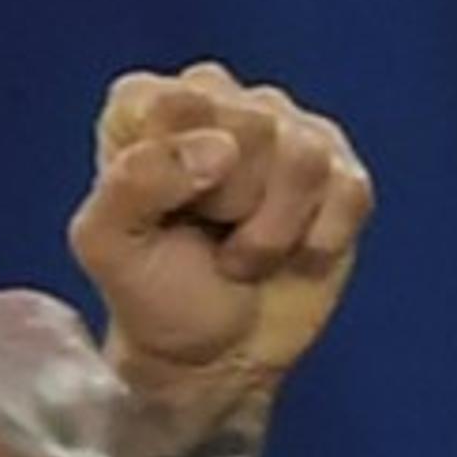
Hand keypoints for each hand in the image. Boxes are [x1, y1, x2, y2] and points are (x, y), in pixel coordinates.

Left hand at [72, 64, 370, 391]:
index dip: (178, 172)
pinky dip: (317, 243)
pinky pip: (348, 191)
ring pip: (304, 158)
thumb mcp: (107, 245)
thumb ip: (133, 182)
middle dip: (230, 205)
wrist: (214, 357)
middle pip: (252, 125)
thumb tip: (221, 148)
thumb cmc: (154, 293)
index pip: (179, 102)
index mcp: (149, 105)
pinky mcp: (340, 170)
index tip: (165, 213)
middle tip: (208, 235)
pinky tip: (291, 254)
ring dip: (271, 233)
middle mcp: (220, 99)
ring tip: (243, 255)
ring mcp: (287, 129)